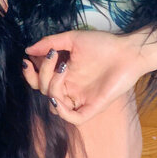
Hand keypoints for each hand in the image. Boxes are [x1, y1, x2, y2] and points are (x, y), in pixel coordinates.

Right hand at [22, 29, 150, 124]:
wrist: (128, 51)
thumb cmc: (102, 44)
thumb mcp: (72, 39)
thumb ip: (50, 42)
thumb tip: (28, 50)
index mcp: (64, 74)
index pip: (40, 81)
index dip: (30, 74)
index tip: (28, 60)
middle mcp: (70, 88)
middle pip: (44, 91)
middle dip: (42, 74)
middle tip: (52, 57)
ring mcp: (81, 99)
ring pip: (54, 104)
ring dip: (52, 86)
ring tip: (63, 66)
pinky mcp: (93, 107)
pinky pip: (74, 118)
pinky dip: (62, 112)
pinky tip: (58, 98)